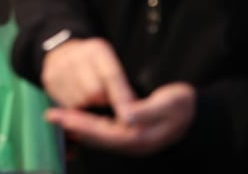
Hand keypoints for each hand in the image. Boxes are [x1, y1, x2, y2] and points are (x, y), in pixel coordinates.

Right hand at [41, 37, 136, 113]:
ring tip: (91, 99)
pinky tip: (78, 99)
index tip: (129, 120)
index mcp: (97, 49)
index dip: (121, 98)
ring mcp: (59, 65)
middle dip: (103, 103)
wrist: (64, 52)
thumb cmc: (96, 67)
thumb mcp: (112, 67)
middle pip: (94, 91)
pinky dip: (75, 108)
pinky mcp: (48, 78)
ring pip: (80, 101)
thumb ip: (123, 88)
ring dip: (89, 107)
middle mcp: (75, 54)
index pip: (111, 76)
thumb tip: (131, 116)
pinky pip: (66, 105)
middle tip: (106, 102)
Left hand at [45, 82, 195, 155]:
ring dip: (77, 127)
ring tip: (57, 117)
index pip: (103, 133)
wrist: (197, 113)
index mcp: (140, 138)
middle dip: (72, 126)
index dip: (80, 124)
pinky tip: (75, 119)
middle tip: (49, 115)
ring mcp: (132, 141)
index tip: (59, 115)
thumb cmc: (183, 105)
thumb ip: (146, 110)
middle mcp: (134, 144)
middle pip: (97, 137)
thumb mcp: (169, 103)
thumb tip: (126, 116)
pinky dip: (88, 127)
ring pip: (98, 137)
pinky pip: (104, 133)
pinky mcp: (131, 135)